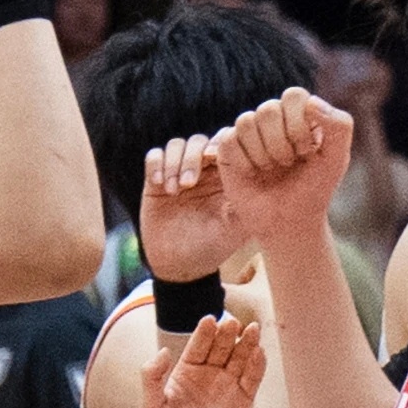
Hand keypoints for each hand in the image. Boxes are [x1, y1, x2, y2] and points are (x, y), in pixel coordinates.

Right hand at [139, 136, 243, 282]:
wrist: (180, 265)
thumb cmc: (212, 248)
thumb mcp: (234, 229)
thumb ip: (242, 203)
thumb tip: (252, 178)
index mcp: (226, 176)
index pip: (226, 143)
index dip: (219, 144)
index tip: (213, 158)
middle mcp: (204, 171)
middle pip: (199, 141)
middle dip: (192, 157)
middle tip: (189, 184)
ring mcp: (179, 173)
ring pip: (176, 145)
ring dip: (174, 163)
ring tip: (174, 190)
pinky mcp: (156, 181)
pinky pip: (154, 156)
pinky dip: (156, 165)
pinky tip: (160, 185)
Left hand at [144, 316, 266, 407]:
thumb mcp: (152, 406)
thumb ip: (152, 377)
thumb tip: (163, 352)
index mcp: (185, 373)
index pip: (197, 346)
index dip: (204, 333)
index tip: (209, 320)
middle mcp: (208, 377)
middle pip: (221, 348)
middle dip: (227, 335)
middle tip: (233, 323)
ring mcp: (227, 389)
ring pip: (240, 360)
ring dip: (247, 344)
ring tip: (252, 329)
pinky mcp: (243, 404)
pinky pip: (251, 380)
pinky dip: (257, 367)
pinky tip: (259, 353)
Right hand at [214, 88, 353, 249]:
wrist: (289, 222)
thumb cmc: (314, 190)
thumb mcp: (337, 159)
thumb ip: (339, 125)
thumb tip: (311, 102)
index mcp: (300, 114)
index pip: (294, 96)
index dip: (299, 125)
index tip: (307, 151)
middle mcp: (273, 118)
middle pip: (268, 109)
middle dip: (281, 143)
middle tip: (288, 163)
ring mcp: (249, 132)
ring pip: (246, 121)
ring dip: (263, 153)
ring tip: (271, 169)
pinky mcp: (228, 149)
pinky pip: (229, 140)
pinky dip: (245, 162)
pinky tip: (253, 174)